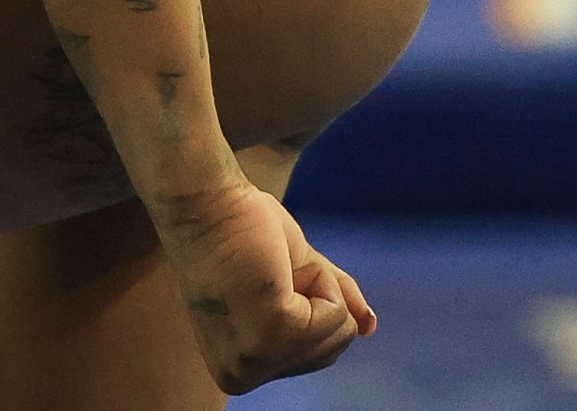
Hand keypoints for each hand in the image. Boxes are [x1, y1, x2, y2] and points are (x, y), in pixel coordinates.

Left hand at [156, 178, 375, 394]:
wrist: (206, 200)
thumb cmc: (242, 232)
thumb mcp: (296, 277)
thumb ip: (333, 306)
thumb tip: (370, 327)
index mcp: (236, 371)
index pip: (316, 356)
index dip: (308, 307)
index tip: (263, 281)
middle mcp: (238, 375)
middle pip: (332, 350)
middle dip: (316, 297)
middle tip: (269, 269)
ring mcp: (253, 359)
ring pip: (340, 332)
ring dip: (318, 287)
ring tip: (271, 268)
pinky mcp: (271, 333)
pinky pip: (337, 315)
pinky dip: (320, 281)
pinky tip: (277, 268)